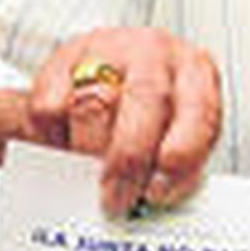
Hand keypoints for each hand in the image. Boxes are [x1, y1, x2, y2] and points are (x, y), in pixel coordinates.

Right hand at [30, 27, 220, 214]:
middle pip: (146, 99)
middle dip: (128, 160)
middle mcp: (154, 53)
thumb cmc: (154, 111)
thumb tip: (151, 199)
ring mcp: (105, 50)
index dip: (181, 155)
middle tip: (115, 200)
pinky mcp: (60, 60)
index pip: (199, 110)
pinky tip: (64, 148)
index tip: (158, 192)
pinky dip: (53, 139)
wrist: (110, 67)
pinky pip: (50, 108)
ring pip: (93, 104)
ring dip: (88, 153)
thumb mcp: (179, 130)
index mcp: (195, 72)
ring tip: (86, 181)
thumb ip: (175, 164)